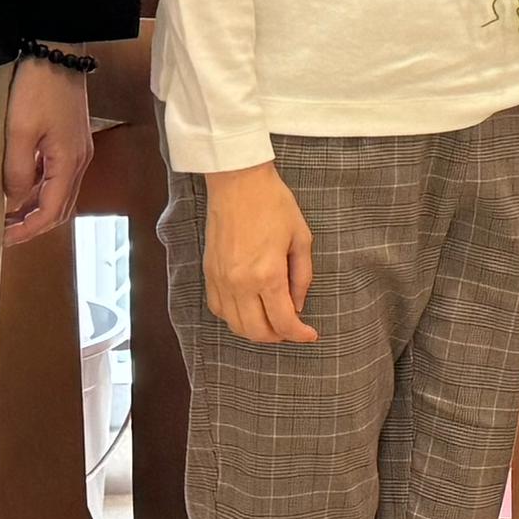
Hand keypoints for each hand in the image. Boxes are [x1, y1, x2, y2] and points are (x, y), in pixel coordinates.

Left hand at [0, 58, 94, 249]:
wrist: (56, 52)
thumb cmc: (38, 88)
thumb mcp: (20, 131)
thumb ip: (16, 171)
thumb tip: (13, 203)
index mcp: (69, 162)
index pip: (51, 212)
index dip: (27, 230)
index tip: (2, 240)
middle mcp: (79, 161)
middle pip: (60, 208)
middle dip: (33, 225)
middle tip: (3, 234)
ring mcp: (77, 151)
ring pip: (60, 194)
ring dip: (36, 209)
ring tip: (7, 216)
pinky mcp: (70, 140)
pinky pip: (57, 178)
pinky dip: (40, 191)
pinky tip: (18, 189)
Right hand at [201, 160, 319, 343]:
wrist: (238, 182)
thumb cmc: (273, 203)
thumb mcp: (301, 238)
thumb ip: (302, 277)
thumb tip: (298, 305)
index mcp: (268, 274)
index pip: (283, 321)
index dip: (299, 334)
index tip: (310, 335)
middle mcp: (240, 283)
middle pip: (256, 331)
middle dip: (277, 337)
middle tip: (292, 329)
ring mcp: (221, 279)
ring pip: (235, 324)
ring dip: (255, 331)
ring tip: (272, 322)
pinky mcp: (209, 272)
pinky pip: (218, 309)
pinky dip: (234, 317)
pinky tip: (248, 309)